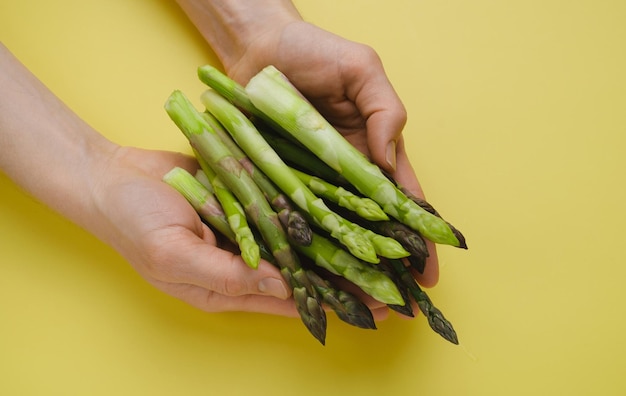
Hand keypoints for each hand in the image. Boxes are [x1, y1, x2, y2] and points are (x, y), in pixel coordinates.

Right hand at [89, 146, 393, 318]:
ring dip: (342, 243)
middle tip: (397, 279)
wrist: (114, 178)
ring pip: (306, 240)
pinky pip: (289, 206)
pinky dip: (317, 209)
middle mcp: (248, 262)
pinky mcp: (249, 198)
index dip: (337, 304)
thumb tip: (284, 287)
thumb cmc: (135, 224)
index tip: (380, 306)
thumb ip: (228, 276)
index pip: (296, 302)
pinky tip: (346, 206)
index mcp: (231, 288)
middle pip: (309, 273)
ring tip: (383, 244)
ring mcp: (251, 228)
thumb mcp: (174, 256)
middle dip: (351, 278)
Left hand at [225, 21, 439, 286]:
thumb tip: (388, 159)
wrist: (257, 46)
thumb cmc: (314, 51)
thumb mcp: (360, 68)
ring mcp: (307, 177)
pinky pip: (288, 215)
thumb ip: (384, 108)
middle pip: (368, 227)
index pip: (401, 201)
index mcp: (372, 149)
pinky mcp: (274, 176)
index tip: (427, 275)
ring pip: (329, 230)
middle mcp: (342, 171)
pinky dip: (299, 242)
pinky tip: (306, 273)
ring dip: (343, 265)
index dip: (417, 238)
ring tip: (355, 304)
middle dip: (383, 265)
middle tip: (394, 307)